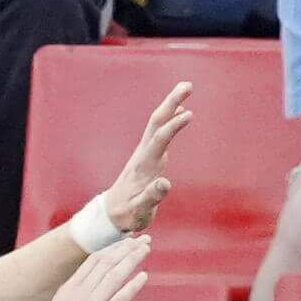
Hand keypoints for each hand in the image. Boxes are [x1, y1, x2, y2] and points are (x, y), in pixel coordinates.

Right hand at [22, 235, 150, 300]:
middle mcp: (80, 293)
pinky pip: (119, 300)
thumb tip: (81, 290)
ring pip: (114, 276)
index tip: (126, 241)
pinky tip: (143, 276)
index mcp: (69, 288)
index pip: (93, 260)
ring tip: (146, 249)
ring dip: (132, 260)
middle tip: (143, 238)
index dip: (112, 248)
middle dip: (126, 248)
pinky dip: (132, 286)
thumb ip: (71, 297)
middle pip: (107, 263)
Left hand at [100, 80, 192, 235]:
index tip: (189, 113)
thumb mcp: (138, 212)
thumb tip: (165, 182)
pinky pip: (160, 133)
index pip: (160, 140)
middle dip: (172, 102)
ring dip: (172, 105)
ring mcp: (146, 154)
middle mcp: (144, 154)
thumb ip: (151, 197)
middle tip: (187, 85)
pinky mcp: (149, 158)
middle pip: (157, 122)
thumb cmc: (126, 215)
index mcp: (144, 166)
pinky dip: (170, 119)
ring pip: (158, 124)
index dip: (173, 126)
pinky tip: (178, 113)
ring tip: (186, 90)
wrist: (111, 214)